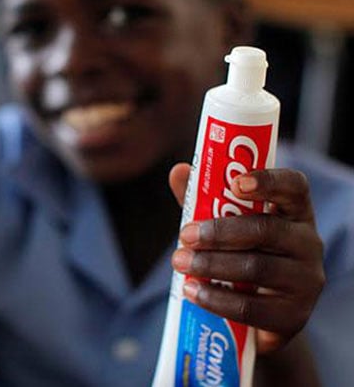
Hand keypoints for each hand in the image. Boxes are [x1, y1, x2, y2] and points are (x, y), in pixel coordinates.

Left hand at [169, 164, 324, 353]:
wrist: (259, 315)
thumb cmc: (243, 253)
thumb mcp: (226, 223)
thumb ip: (205, 198)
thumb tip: (179, 172)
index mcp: (294, 211)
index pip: (294, 187)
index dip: (268, 181)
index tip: (236, 183)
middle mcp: (308, 243)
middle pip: (266, 230)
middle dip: (220, 232)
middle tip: (185, 235)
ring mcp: (305, 281)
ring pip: (256, 268)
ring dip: (211, 264)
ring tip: (179, 262)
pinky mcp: (293, 316)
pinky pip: (251, 307)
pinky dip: (215, 299)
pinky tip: (191, 291)